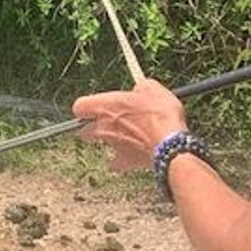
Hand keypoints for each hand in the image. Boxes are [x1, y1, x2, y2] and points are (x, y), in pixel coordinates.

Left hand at [72, 79, 188, 171]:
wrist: (172, 143)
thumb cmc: (160, 113)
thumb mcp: (152, 89)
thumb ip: (141, 87)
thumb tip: (140, 87)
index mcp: (104, 106)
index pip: (79, 107)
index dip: (86, 107)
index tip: (96, 106)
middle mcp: (102, 126)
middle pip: (84, 129)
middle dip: (92, 127)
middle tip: (108, 123)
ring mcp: (112, 145)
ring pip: (100, 145)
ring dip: (108, 142)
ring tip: (123, 138)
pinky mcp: (125, 161)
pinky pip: (116, 164)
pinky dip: (120, 162)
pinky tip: (130, 157)